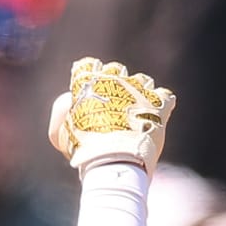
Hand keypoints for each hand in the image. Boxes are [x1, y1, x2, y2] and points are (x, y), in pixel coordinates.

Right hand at [48, 57, 174, 175]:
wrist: (113, 159)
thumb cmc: (82, 147)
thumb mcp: (60, 133)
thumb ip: (63, 113)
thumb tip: (70, 104)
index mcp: (88, 82)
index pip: (87, 66)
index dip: (88, 76)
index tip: (90, 89)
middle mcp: (114, 79)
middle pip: (115, 70)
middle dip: (114, 83)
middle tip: (112, 104)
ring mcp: (139, 89)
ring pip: (142, 80)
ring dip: (138, 92)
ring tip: (135, 112)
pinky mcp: (159, 102)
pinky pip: (165, 96)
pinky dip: (160, 105)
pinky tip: (153, 117)